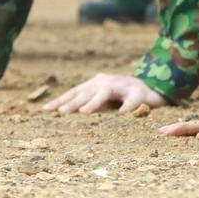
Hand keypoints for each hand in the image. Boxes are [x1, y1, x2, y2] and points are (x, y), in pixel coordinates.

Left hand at [43, 73, 166, 113]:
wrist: (152, 89)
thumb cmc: (122, 97)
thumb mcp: (103, 100)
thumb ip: (87, 104)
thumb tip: (63, 114)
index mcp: (96, 84)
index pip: (75, 92)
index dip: (61, 100)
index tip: (45, 110)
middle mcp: (107, 82)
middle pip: (87, 91)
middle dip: (74, 101)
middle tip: (62, 112)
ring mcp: (123, 85)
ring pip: (106, 92)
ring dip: (94, 102)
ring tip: (84, 113)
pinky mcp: (140, 92)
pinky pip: (132, 100)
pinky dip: (127, 107)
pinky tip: (122, 116)